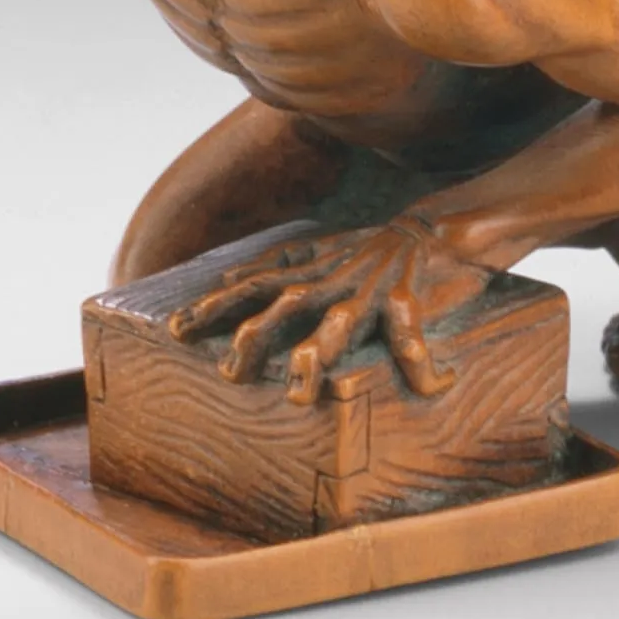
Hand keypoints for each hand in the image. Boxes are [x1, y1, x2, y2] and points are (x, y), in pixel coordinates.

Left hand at [165, 216, 496, 404]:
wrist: (442, 226)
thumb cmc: (380, 248)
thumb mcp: (323, 249)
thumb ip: (278, 263)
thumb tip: (229, 273)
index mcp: (314, 269)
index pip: (254, 283)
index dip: (216, 305)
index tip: (176, 329)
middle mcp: (336, 278)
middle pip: (285, 304)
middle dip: (255, 336)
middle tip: (229, 372)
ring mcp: (372, 289)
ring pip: (339, 323)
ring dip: (318, 355)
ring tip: (300, 391)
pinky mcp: (411, 301)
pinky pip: (413, 333)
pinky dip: (419, 360)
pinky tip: (427, 384)